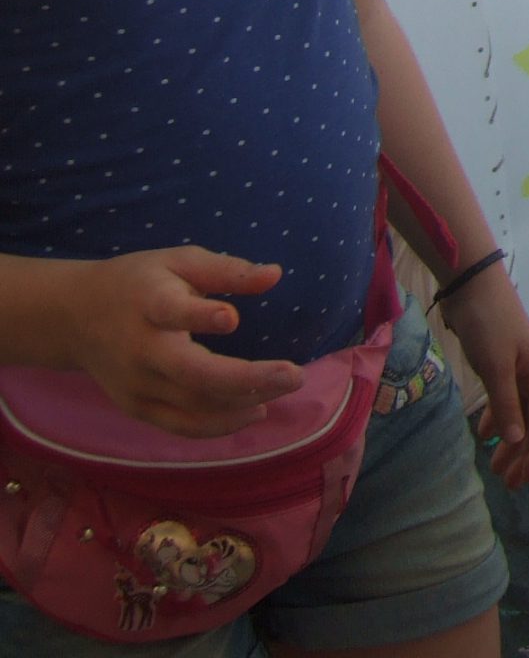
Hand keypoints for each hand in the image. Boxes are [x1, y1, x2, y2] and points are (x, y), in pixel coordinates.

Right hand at [65, 248, 304, 437]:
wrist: (74, 317)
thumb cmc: (140, 282)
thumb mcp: (179, 261)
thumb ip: (226, 269)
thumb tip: (276, 274)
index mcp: (149, 304)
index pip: (171, 311)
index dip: (200, 316)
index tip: (232, 318)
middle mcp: (140, 350)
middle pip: (192, 373)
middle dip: (247, 378)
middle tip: (295, 376)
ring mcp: (136, 385)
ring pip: (194, 405)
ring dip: (244, 402)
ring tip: (286, 388)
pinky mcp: (136, 407)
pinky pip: (182, 425)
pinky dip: (220, 425)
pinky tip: (256, 411)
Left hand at [437, 270, 528, 488]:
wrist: (474, 287)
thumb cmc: (489, 324)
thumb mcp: (496, 367)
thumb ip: (506, 404)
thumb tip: (516, 440)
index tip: (525, 480)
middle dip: (524, 454)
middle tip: (509, 483)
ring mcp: (518, 371)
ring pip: (520, 414)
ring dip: (510, 441)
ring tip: (495, 467)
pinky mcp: (500, 365)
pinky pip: (505, 401)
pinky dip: (497, 419)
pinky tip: (483, 434)